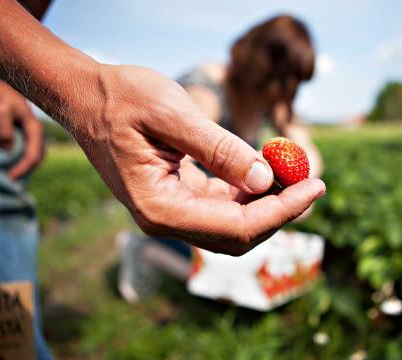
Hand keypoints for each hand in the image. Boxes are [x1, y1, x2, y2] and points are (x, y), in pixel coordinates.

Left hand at [0, 77, 43, 178]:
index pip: (34, 154)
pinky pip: (27, 147)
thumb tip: (8, 148)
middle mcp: (35, 130)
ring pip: (34, 152)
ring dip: (24, 164)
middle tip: (9, 179)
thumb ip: (3, 126)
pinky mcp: (23, 129)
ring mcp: (30, 130)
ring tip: (10, 172)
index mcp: (34, 127)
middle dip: (26, 169)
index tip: (9, 178)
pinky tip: (11, 159)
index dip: (24, 168)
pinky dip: (21, 157)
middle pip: (38, 156)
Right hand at [73, 65, 324, 255]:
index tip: (315, 186)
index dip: (282, 210)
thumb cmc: (120, 98)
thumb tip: (264, 180)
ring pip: (233, 223)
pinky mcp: (178, 198)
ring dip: (267, 203)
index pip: (236, 227)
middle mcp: (165, 219)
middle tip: (313, 182)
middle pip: (238, 235)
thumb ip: (219, 150)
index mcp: (159, 208)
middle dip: (280, 212)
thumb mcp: (171, 114)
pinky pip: (222, 206)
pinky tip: (265, 170)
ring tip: (295, 172)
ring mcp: (171, 211)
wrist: (85, 96)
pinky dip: (249, 192)